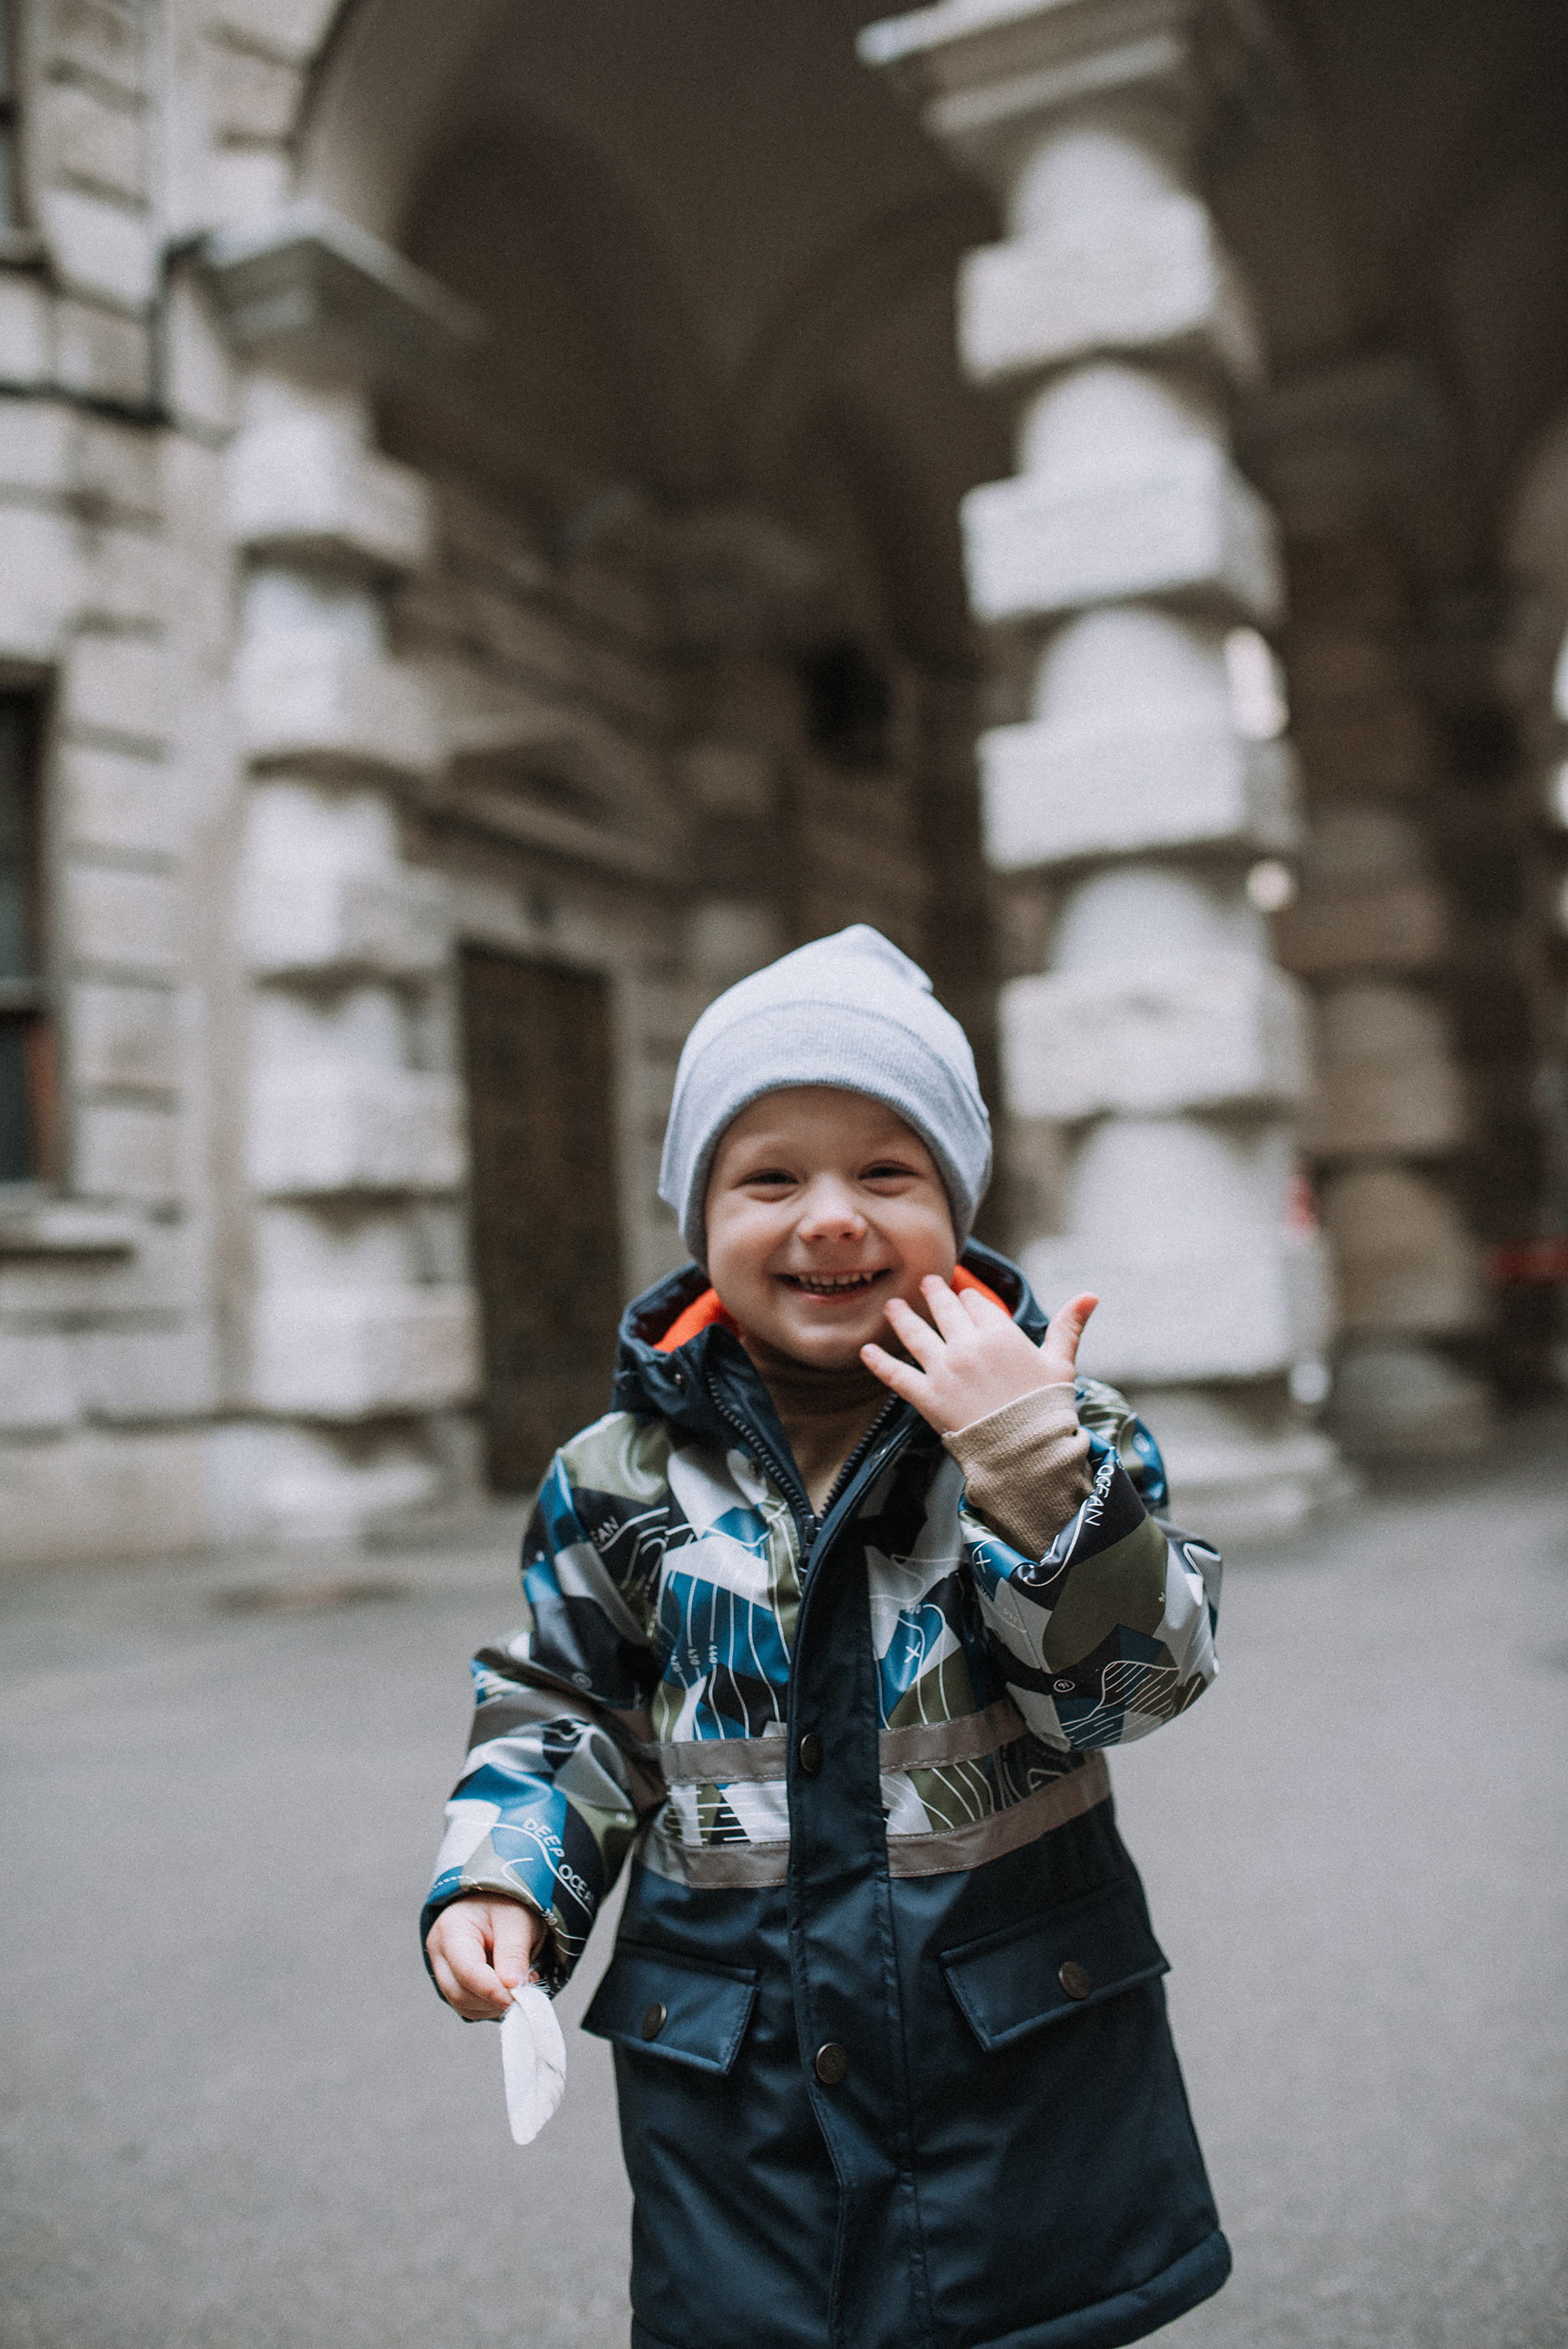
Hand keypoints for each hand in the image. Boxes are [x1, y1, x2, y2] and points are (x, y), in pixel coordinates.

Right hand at [426, 1894, 542, 2019]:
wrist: (497, 1900)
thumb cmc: (506, 1904)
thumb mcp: (516, 1919)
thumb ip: (514, 1952)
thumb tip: (512, 1986)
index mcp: (451, 1929)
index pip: (467, 1970)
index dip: (493, 1990)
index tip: (519, 1997)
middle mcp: (439, 1952)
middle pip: (460, 1993)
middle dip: (494, 1999)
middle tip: (526, 1991)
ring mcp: (443, 1970)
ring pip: (463, 2005)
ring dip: (494, 2005)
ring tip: (520, 1985)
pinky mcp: (453, 1983)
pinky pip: (469, 2006)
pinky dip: (491, 2005)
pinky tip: (508, 1989)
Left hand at [861, 1278, 1097, 1436]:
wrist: (1026, 1453)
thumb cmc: (1046, 1408)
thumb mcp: (1061, 1363)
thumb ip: (1069, 1326)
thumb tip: (1092, 1294)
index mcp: (1000, 1334)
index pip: (977, 1305)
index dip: (969, 1299)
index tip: (963, 1296)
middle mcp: (967, 1345)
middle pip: (944, 1311)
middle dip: (934, 1294)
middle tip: (925, 1284)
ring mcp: (943, 1370)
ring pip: (915, 1335)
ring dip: (901, 1318)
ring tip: (891, 1307)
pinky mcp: (926, 1396)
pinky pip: (896, 1375)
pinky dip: (878, 1363)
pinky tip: (865, 1352)